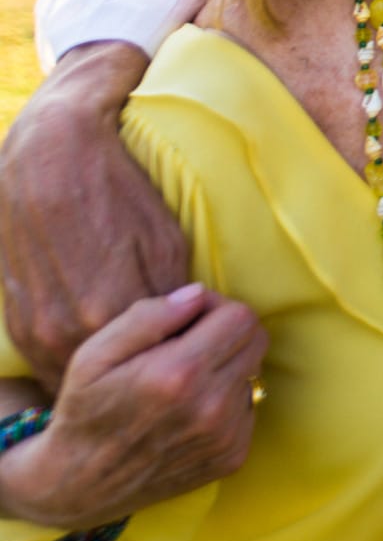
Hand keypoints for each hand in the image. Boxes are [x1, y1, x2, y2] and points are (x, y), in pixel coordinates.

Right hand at [0, 44, 189, 388]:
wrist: (45, 163)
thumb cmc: (116, 195)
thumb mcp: (164, 241)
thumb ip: (178, 296)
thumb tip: (199, 333)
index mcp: (113, 307)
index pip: (164, 357)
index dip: (187, 356)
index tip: (204, 352)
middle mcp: (71, 326)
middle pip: (125, 374)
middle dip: (154, 370)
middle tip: (179, 361)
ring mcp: (39, 330)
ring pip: (90, 375)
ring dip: (118, 377)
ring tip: (145, 363)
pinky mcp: (21, 328)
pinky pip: (54, 366)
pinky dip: (84, 365)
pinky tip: (110, 360)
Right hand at [0, 284, 265, 530]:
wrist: (81, 485)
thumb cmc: (85, 410)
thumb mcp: (94, 355)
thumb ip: (148, 316)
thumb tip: (198, 295)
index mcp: (179, 374)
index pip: (240, 316)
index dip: (215, 307)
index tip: (188, 318)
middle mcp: (210, 406)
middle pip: (256, 340)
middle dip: (227, 332)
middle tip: (189, 343)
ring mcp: (225, 435)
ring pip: (254, 372)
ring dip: (227, 367)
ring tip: (184, 380)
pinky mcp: (233, 456)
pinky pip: (249, 407)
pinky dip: (226, 400)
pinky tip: (190, 409)